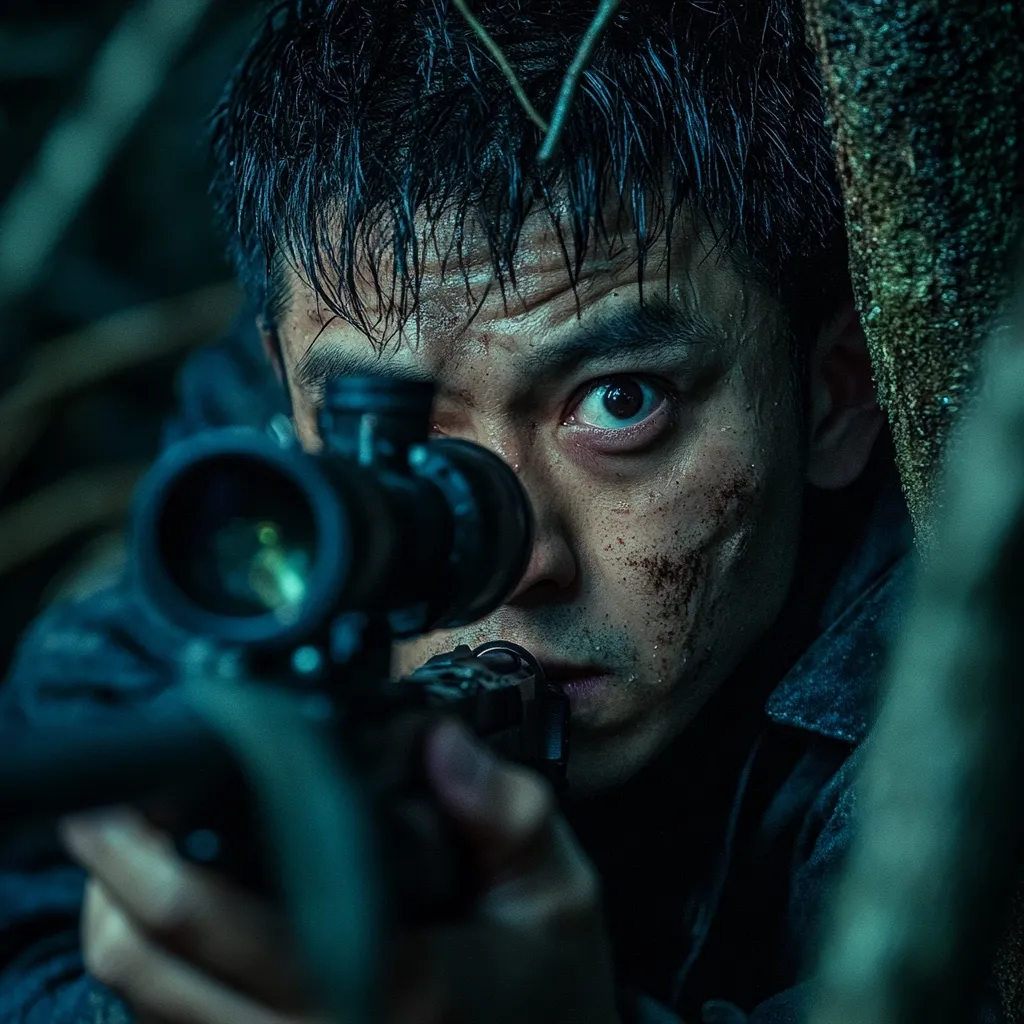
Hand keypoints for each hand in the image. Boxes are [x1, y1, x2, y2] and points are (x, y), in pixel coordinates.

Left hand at [60, 721, 618, 1023]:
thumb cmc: (550, 986)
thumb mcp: (558, 893)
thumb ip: (505, 813)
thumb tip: (437, 744)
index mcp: (388, 992)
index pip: (225, 921)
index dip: (154, 851)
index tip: (137, 789)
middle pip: (149, 965)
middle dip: (110, 876)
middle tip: (107, 805)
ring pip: (144, 1003)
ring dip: (119, 918)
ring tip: (123, 846)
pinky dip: (153, 967)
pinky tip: (170, 909)